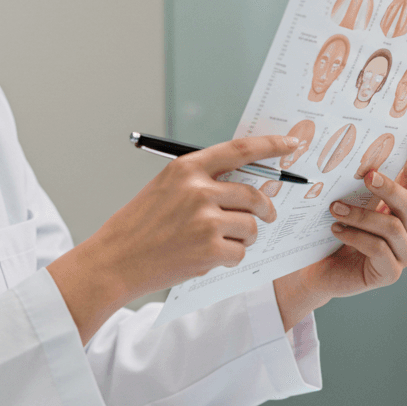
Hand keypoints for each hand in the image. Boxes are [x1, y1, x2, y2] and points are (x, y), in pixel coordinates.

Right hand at [47, 135, 291, 342]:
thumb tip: (247, 184)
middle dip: (266, 209)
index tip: (292, 144)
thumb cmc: (139, 226)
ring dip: (244, 238)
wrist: (114, 260)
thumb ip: (202, 181)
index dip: (271, 146)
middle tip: (267, 216)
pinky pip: (240, 252)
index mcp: (187, 168)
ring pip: (251, 227)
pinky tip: (208, 258)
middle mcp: (198, 189)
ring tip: (221, 242)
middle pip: (254, 195)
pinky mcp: (209, 249)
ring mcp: (205, 220)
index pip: (240, 150)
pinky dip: (230, 258)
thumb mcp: (166, 189)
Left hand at [274, 135, 406, 330]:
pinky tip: (336, 230)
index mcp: (398, 210)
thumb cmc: (332, 233)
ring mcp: (401, 253)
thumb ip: (355, 187)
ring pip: (391, 227)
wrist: (317, 270)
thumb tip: (348, 153)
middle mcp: (406, 230)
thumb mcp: (345, 205)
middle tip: (367, 175)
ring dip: (361, 216)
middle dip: (388, 188)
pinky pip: (378, 249)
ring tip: (334, 209)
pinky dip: (356, 237)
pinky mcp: (390, 272)